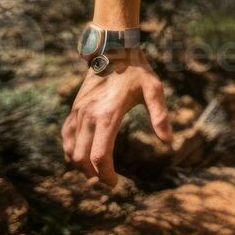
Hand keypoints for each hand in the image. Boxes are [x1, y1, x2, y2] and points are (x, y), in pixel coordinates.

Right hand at [62, 49, 171, 188]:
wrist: (113, 50)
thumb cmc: (136, 71)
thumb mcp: (154, 89)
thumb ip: (160, 116)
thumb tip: (168, 141)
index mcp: (108, 114)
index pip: (100, 156)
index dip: (106, 175)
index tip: (115, 184)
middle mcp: (88, 116)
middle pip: (82, 159)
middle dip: (93, 176)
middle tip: (108, 181)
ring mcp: (78, 113)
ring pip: (71, 151)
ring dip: (81, 167)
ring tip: (97, 173)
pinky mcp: (74, 110)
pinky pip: (66, 137)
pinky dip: (71, 152)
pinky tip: (82, 157)